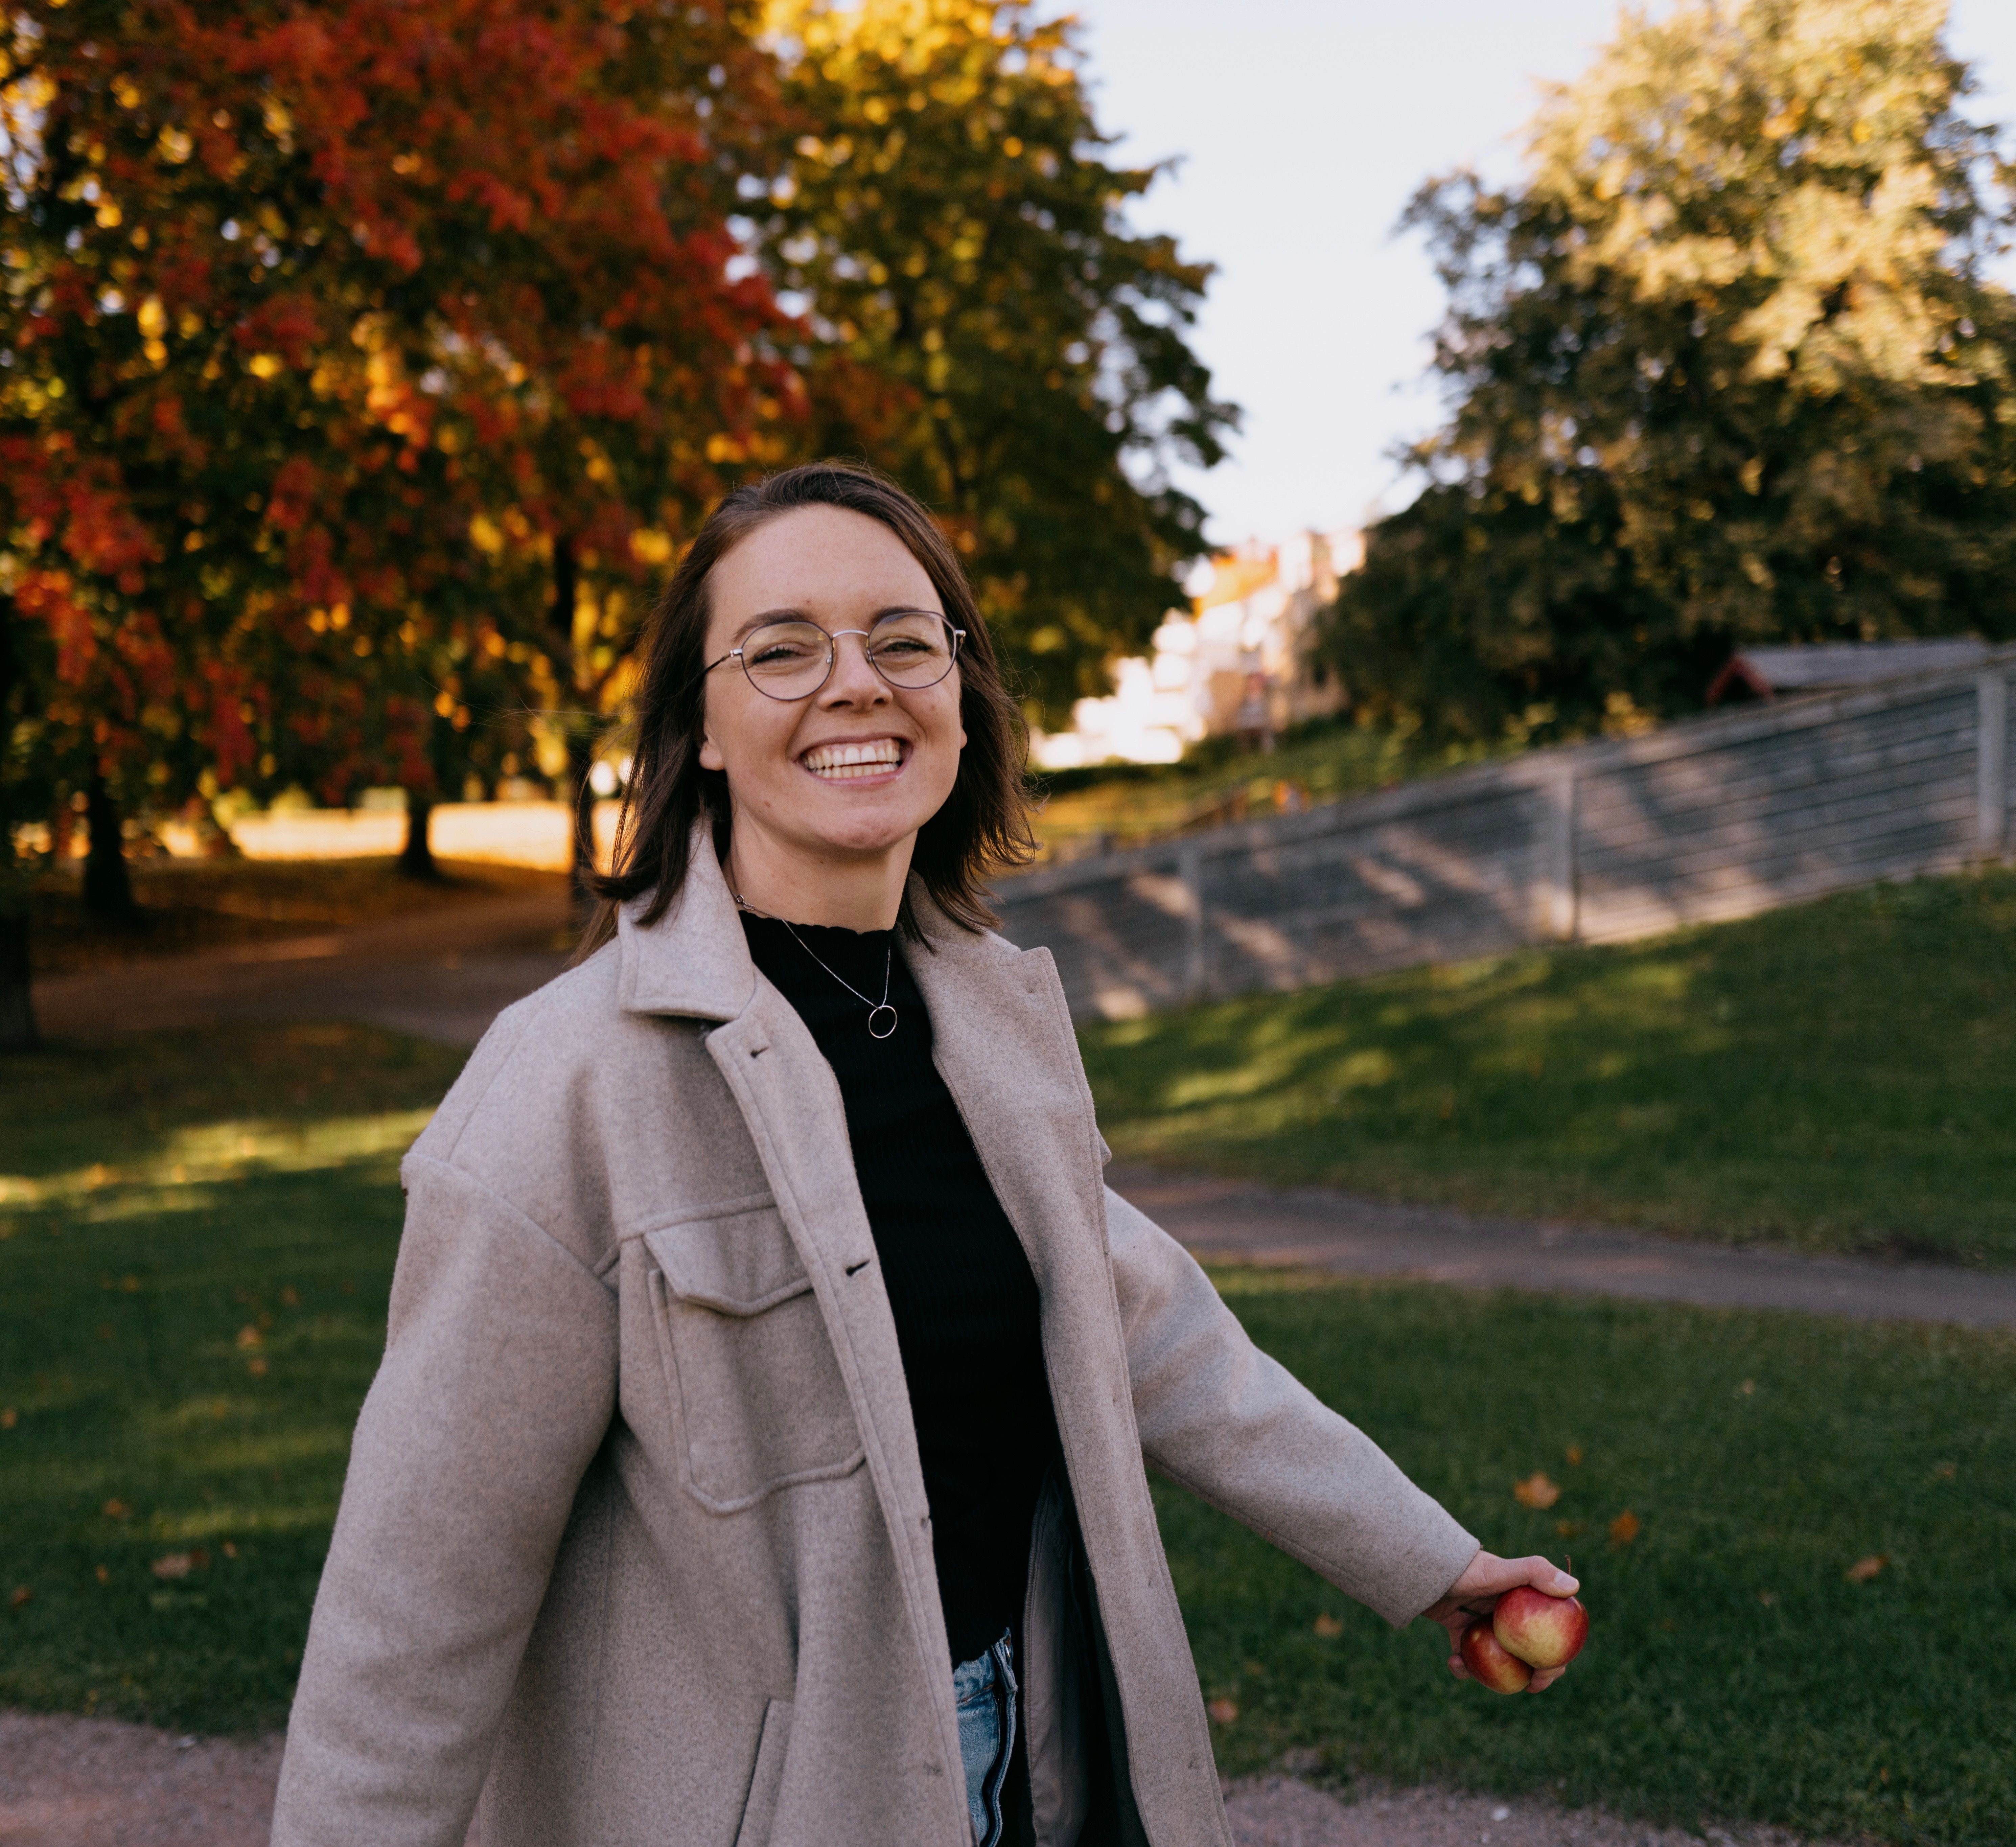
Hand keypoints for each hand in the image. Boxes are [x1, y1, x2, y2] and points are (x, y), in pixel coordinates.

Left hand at [1420, 1550, 1580, 1691]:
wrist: (1422, 1568)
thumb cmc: (1465, 1570)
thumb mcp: (1500, 1571)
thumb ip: (1535, 1573)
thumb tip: (1574, 1586)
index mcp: (1522, 1600)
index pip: (1549, 1632)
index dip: (1555, 1655)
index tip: (1548, 1673)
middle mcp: (1504, 1613)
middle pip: (1527, 1651)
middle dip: (1530, 1673)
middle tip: (1525, 1686)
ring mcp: (1481, 1622)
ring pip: (1497, 1659)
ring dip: (1491, 1673)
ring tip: (1476, 1673)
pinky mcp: (1459, 1629)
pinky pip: (1467, 1655)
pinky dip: (1463, 1665)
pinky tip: (1455, 1662)